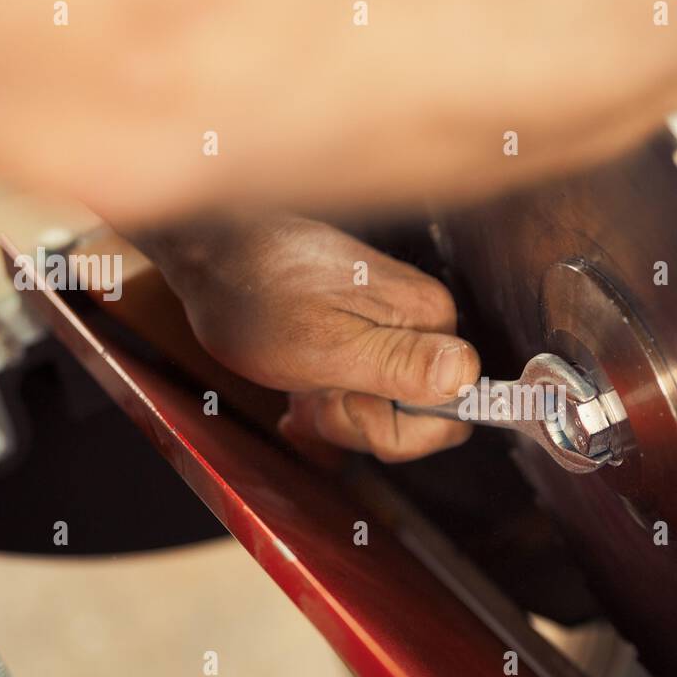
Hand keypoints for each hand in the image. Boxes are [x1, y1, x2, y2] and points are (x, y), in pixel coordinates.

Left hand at [139, 216, 479, 461]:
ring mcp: (394, 327)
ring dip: (335, 412)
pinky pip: (363, 393)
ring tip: (298, 383)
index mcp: (428, 321)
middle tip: (312, 389)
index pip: (449, 417)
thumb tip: (465, 375)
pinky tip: (298, 389)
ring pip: (384, 410)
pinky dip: (327, 400)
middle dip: (357, 420)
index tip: (342, 397)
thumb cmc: (257, 295)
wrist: (210, 251)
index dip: (389, 425)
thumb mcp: (328, 346)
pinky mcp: (366, 332)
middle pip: (416, 418)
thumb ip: (403, 365)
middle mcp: (421, 322)